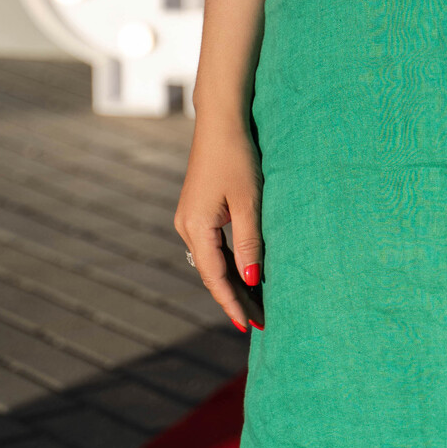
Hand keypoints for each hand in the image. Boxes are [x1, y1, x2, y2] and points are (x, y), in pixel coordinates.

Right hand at [174, 118, 264, 333]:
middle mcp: (186, 226)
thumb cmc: (237, 157)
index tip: (249, 326)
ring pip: (212, 260)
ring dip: (233, 280)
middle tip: (259, 322)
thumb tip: (253, 281)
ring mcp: (189, 218)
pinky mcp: (197, 210)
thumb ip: (250, 244)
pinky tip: (246, 273)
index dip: (233, 303)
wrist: (220, 121)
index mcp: (196, 226)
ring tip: (256, 303)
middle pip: (211, 273)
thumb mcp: (249, 202)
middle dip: (234, 297)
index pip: (215, 277)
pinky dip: (229, 261)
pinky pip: (212, 245)